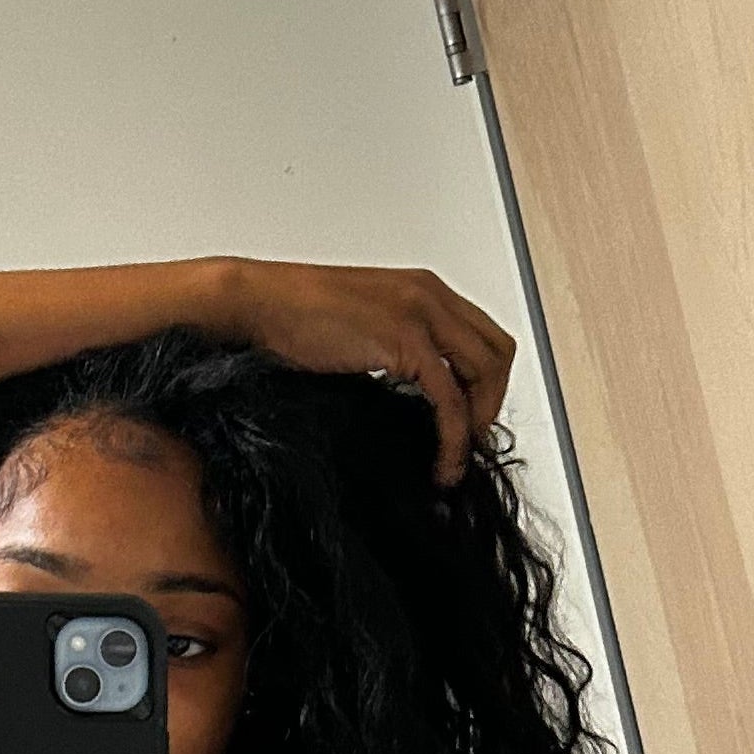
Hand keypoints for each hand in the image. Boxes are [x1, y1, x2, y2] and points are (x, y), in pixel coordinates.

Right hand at [214, 257, 516, 485]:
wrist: (255, 306)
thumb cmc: (289, 319)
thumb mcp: (361, 331)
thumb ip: (395, 353)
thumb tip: (415, 400)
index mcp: (421, 290)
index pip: (483, 338)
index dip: (486, 386)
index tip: (468, 423)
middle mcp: (429, 296)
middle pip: (498, 353)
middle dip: (490, 404)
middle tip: (468, 443)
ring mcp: (420, 314)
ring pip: (486, 374)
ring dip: (477, 425)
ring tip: (454, 460)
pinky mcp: (405, 340)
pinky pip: (451, 398)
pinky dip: (453, 438)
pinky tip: (440, 463)